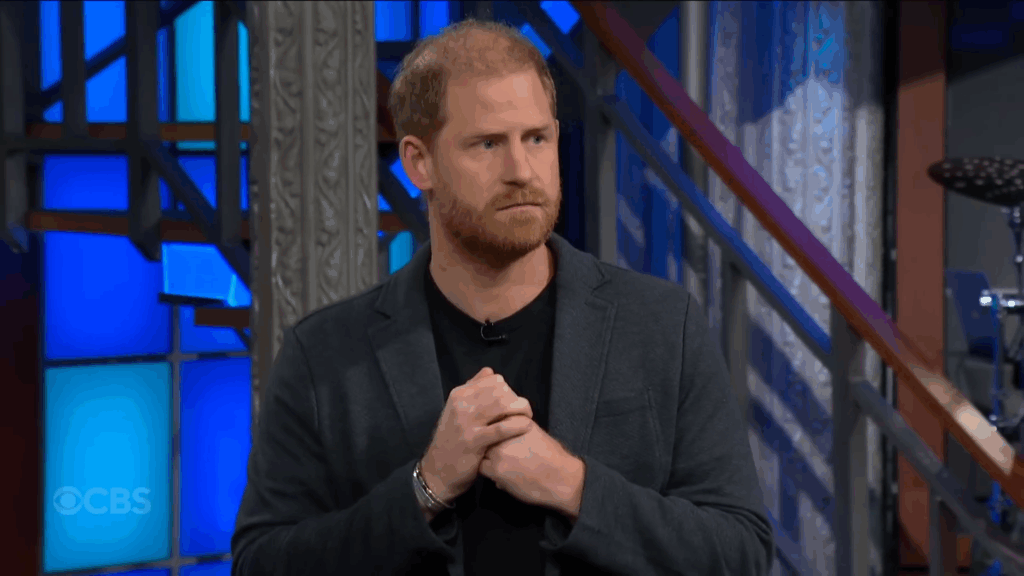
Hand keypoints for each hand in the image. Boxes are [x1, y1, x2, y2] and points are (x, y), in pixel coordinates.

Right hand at [420, 367, 534, 502]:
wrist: (437, 470)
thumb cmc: (453, 440)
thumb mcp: (457, 410)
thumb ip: (473, 389)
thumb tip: (489, 371)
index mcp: (459, 394)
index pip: (493, 379)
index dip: (508, 389)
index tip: (512, 402)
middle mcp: (461, 404)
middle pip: (500, 389)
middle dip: (516, 399)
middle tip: (524, 411)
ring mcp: (466, 423)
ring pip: (502, 404)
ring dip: (521, 409)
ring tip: (526, 418)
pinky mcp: (474, 442)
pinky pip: (502, 428)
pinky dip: (519, 424)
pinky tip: (526, 427)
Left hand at [479, 422, 585, 519]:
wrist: (563, 479)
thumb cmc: (554, 457)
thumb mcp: (535, 433)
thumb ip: (515, 430)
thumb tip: (500, 433)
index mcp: (517, 420)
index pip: (492, 419)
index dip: (490, 428)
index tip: (493, 436)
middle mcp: (506, 432)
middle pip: (483, 433)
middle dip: (485, 441)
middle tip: (491, 450)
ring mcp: (499, 451)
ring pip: (479, 450)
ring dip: (483, 456)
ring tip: (494, 462)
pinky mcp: (497, 469)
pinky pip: (480, 468)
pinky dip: (486, 471)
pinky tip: (498, 474)